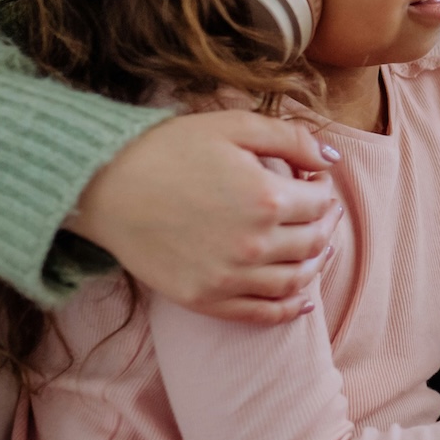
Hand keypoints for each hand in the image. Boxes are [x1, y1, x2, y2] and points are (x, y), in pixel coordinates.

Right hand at [64, 110, 340, 321]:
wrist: (106, 186)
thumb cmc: (169, 149)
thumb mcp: (234, 126)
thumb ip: (290, 138)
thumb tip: (332, 157)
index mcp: (267, 197)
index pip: (319, 202)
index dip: (324, 188)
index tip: (315, 179)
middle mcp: (254, 244)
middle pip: (313, 241)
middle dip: (326, 224)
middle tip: (325, 212)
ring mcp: (230, 278)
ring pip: (295, 280)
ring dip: (316, 264)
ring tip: (320, 249)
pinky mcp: (205, 299)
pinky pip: (262, 314)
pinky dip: (289, 308)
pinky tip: (301, 299)